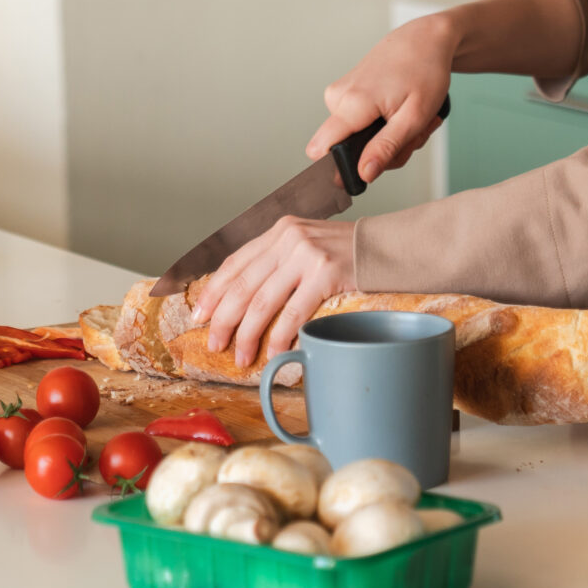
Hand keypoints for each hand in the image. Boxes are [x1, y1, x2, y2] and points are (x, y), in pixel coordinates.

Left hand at [195, 215, 356, 366]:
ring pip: (263, 302)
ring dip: (247, 334)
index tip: (199, 314)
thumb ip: (278, 263)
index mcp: (279, 231)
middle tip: (214, 343)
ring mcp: (307, 255)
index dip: (213, 291)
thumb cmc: (347, 254)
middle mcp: (289, 238)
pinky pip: (294, 312)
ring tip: (241, 356)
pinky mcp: (326, 273)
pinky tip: (274, 352)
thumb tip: (245, 300)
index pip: (235, 262)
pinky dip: (280, 336)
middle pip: (243, 284)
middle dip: (223, 319)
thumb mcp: (306, 246)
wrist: (388, 247)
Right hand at [308, 15, 454, 184]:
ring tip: (411, 117)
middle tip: (413, 134)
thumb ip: (387, 148)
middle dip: (386, 151)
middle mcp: (338, 98)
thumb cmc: (424, 71)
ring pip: (360, 139)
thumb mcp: (414, 117)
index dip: (338, 169)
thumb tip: (364, 174)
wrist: (424, 39)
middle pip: (351, 150)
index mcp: (352, 104)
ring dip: (390, 138)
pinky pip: (360, 124)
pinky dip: (385, 125)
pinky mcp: (346, 93)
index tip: (360, 175)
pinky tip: (401, 112)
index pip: (321, 150)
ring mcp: (340, 94)